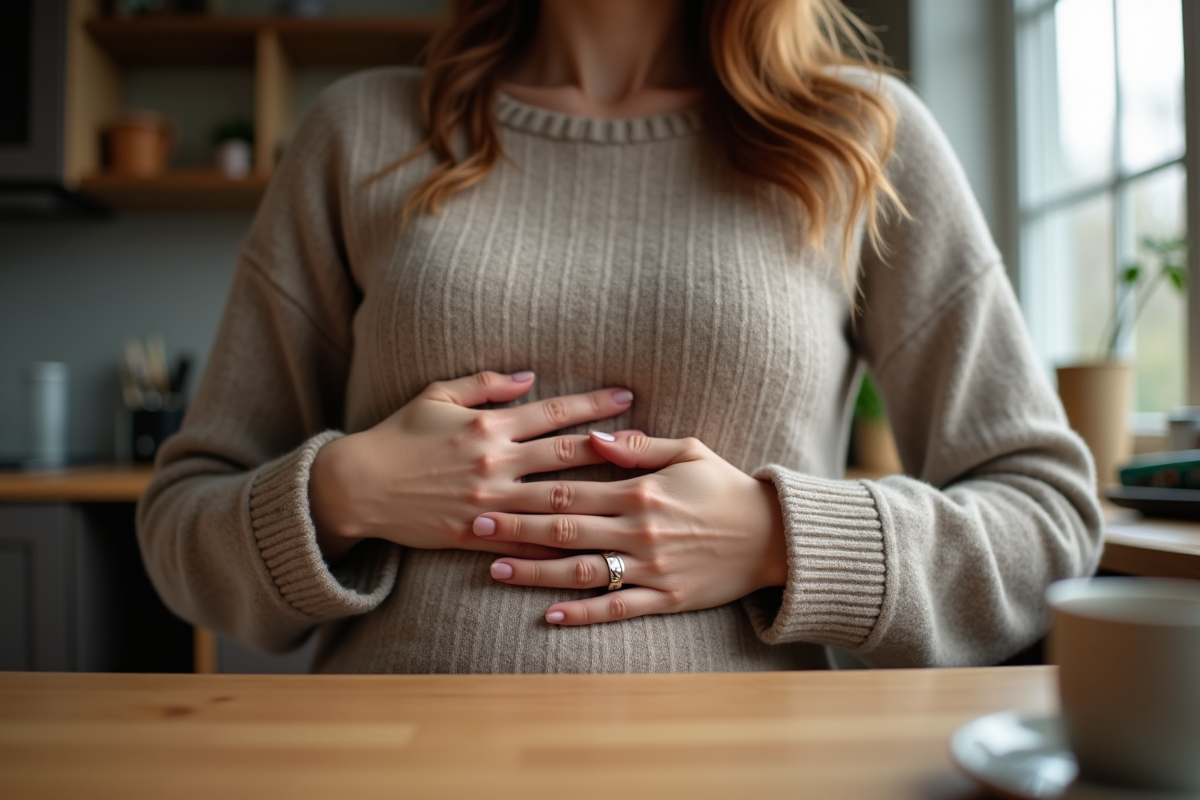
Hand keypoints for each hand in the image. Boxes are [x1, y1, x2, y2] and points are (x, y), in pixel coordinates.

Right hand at [309, 371, 634, 561]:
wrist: (358, 486)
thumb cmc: (399, 435)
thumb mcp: (437, 395)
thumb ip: (486, 383)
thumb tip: (531, 377)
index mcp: (488, 425)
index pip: (552, 412)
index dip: (592, 404)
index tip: (627, 396)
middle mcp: (493, 463)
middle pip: (565, 455)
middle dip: (611, 447)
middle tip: (649, 444)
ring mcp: (487, 502)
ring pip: (554, 501)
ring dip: (597, 498)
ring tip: (634, 496)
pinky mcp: (475, 533)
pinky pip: (525, 541)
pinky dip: (558, 545)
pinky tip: (591, 546)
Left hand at [474, 430, 787, 624]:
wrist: (774, 536)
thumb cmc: (727, 487)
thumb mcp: (689, 450)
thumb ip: (639, 446)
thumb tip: (593, 436)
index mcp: (641, 491)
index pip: (571, 489)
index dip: (526, 491)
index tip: (489, 491)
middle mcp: (640, 531)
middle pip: (565, 529)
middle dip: (516, 528)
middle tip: (475, 526)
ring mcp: (651, 568)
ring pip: (581, 571)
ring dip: (535, 571)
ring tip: (496, 570)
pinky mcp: (666, 599)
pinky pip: (615, 609)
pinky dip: (581, 614)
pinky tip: (548, 615)